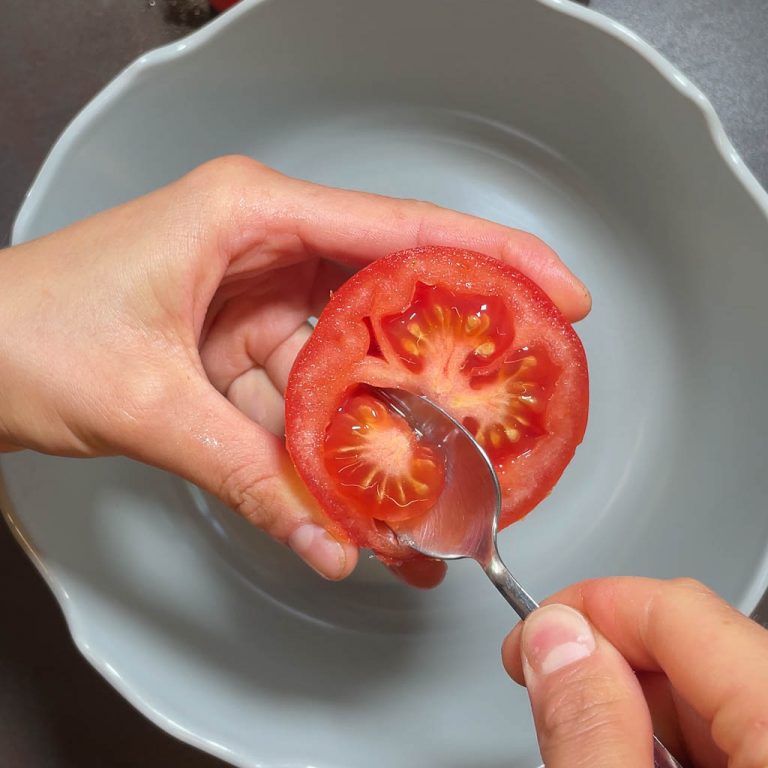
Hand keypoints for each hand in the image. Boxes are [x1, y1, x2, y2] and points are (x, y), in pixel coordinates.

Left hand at [0, 156, 589, 582]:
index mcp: (248, 215)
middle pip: (388, 299)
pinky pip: (306, 399)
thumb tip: (329, 540)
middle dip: (449, 357)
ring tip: (435, 478)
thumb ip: (250, 475)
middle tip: (511, 399)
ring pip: (349, 363)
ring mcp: (254, 301)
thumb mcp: (148, 405)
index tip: (557, 290)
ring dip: (384, 425)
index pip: (399, 230)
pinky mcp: (241, 349)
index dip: (490, 259)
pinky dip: (329, 448)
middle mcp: (262, 248)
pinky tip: (355, 495)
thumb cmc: (25, 334)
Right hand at [502, 577, 767, 766]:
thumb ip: (592, 726)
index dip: (586, 608)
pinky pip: (733, 732)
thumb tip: (555, 638)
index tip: (531, 641)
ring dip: (635, 706)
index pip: (677, 607)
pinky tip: (636, 762)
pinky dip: (672, 743)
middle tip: (549, 696)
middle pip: (693, 644)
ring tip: (587, 741)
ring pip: (709, 688)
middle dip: (607, 662)